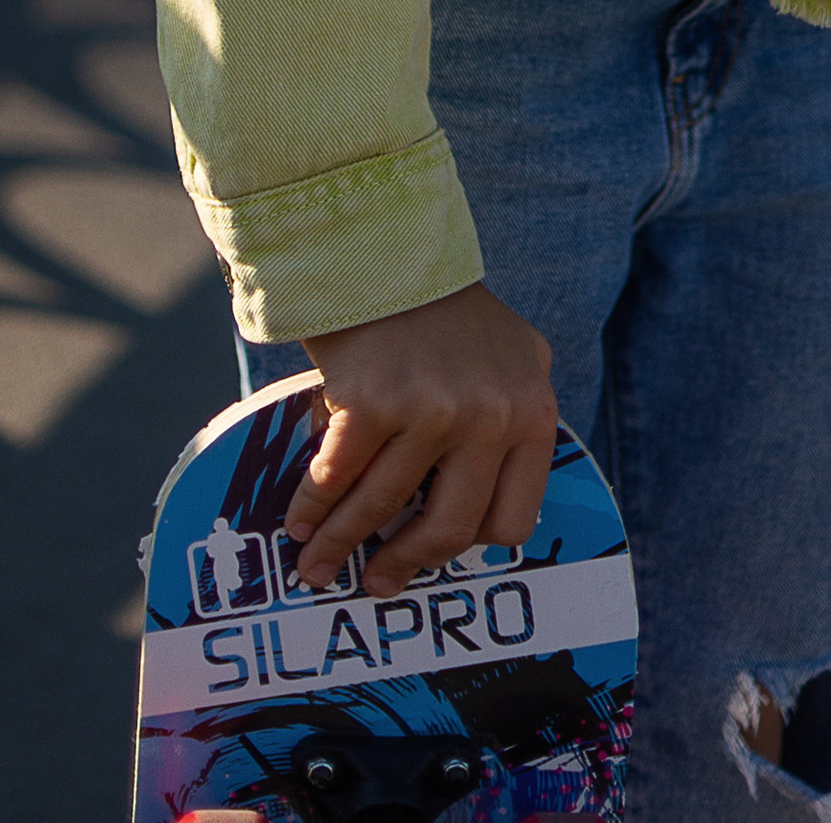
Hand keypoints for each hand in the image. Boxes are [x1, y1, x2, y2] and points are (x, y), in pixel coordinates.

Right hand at [282, 282, 556, 597]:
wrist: (387, 248)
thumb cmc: (448, 309)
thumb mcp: (513, 357)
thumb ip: (515, 419)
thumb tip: (498, 500)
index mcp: (532, 414)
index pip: (512, 520)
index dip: (469, 545)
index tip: (437, 552)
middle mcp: (490, 419)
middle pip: (449, 528)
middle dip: (405, 564)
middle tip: (378, 582)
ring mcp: (431, 412)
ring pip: (384, 508)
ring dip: (342, 544)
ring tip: (316, 566)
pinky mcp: (372, 404)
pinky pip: (338, 476)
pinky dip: (313, 506)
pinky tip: (298, 521)